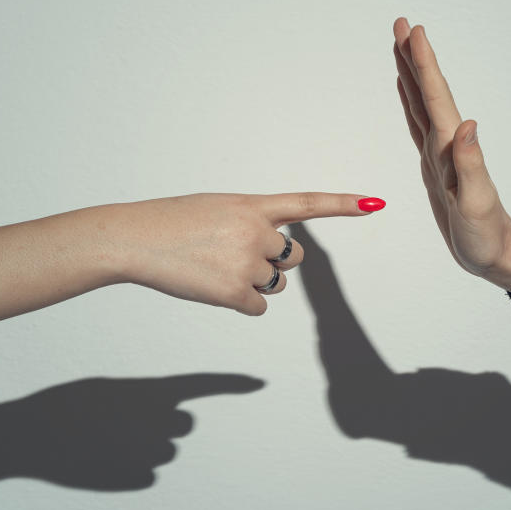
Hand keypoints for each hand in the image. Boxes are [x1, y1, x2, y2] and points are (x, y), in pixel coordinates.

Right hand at [100, 192, 379, 314]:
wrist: (134, 239)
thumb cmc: (171, 223)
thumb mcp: (218, 208)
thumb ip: (252, 222)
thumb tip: (276, 257)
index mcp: (252, 205)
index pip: (307, 204)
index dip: (344, 204)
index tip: (376, 203)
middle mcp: (257, 231)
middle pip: (292, 258)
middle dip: (271, 261)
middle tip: (229, 254)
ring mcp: (246, 262)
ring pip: (274, 284)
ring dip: (252, 282)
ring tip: (213, 267)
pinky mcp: (234, 292)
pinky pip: (258, 306)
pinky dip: (239, 302)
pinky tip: (210, 286)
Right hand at [392, 17, 510, 294]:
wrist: (496, 255)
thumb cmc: (487, 236)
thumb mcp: (476, 204)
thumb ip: (470, 165)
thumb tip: (467, 125)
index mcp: (453, 150)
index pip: (437, 99)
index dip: (424, 66)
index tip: (415, 32)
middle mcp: (446, 145)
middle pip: (427, 93)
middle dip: (413, 58)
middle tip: (401, 24)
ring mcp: (439, 153)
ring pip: (421, 104)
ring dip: (411, 74)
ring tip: (400, 46)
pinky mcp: (435, 165)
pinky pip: (418, 125)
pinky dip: (411, 103)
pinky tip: (406, 91)